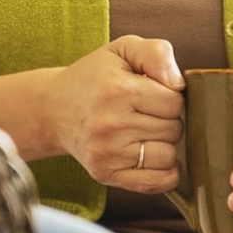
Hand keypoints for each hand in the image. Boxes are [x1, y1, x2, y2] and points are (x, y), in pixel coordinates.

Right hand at [45, 36, 184, 193]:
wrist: (53, 108)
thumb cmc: (94, 77)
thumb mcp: (123, 49)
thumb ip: (157, 53)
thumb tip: (179, 83)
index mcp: (116, 89)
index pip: (175, 102)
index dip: (170, 95)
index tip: (152, 92)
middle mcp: (110, 123)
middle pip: (174, 129)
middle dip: (166, 118)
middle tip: (145, 110)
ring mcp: (106, 153)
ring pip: (169, 156)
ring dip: (163, 144)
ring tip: (143, 130)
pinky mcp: (105, 174)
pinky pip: (158, 183)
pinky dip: (164, 172)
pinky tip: (150, 154)